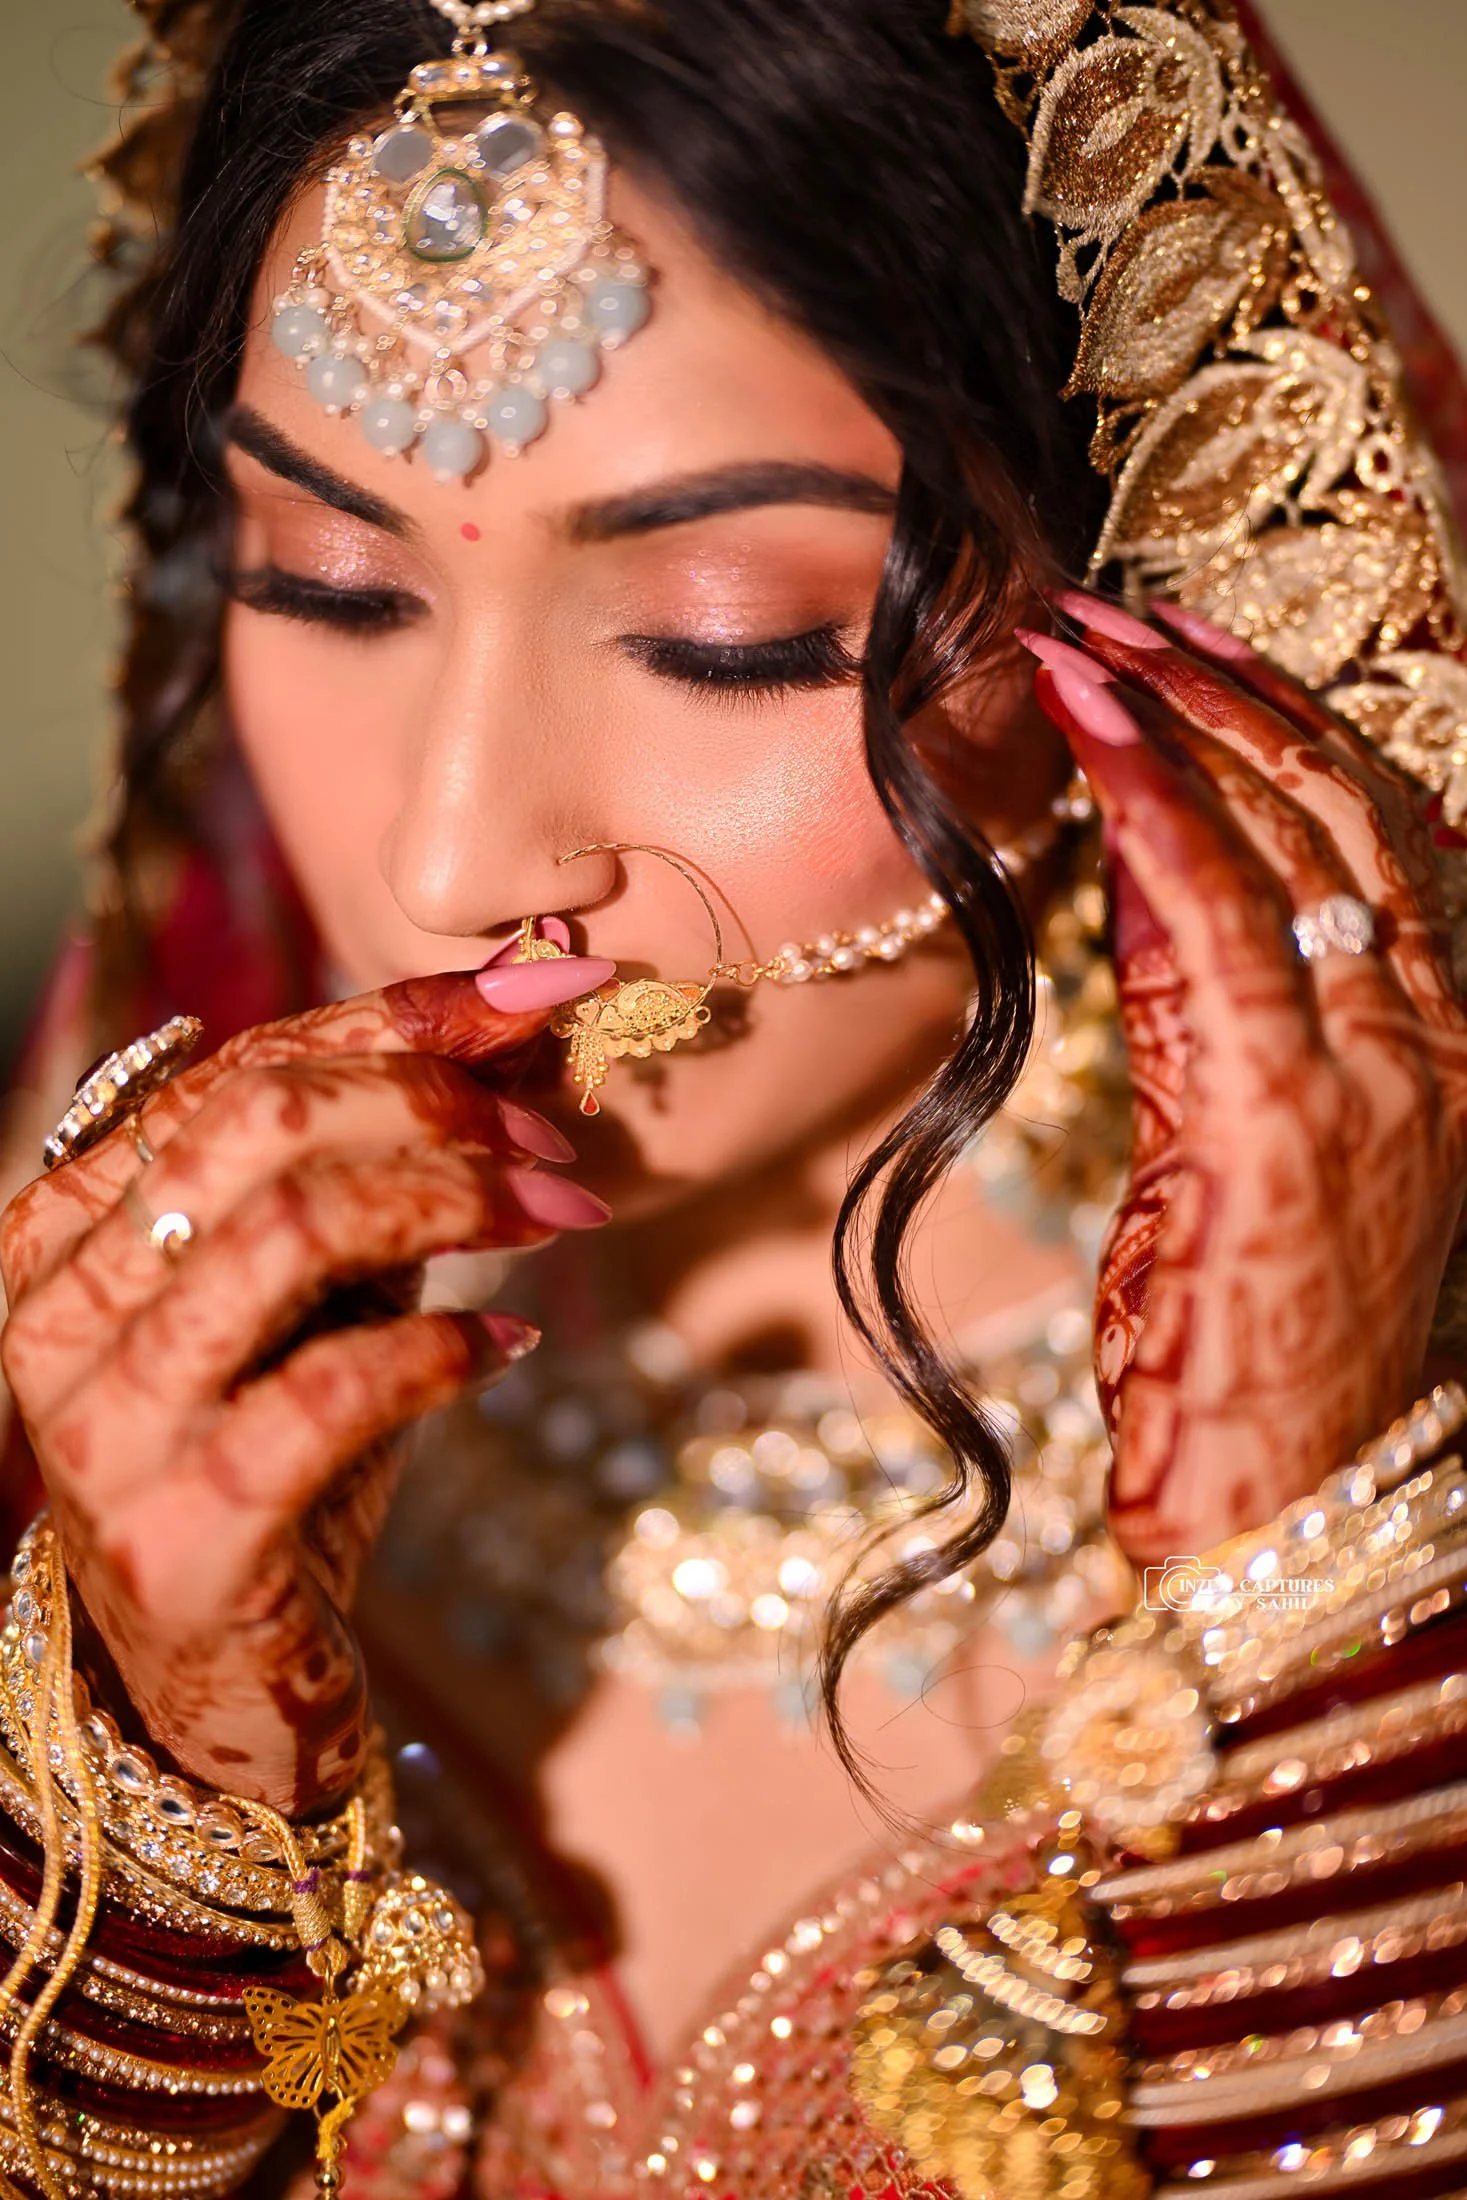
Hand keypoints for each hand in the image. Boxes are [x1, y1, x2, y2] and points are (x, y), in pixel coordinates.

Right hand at [0, 952, 612, 1813]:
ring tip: (560, 1219)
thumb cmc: (271, 1468)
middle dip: (437, 1104)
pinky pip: (330, 1390)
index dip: (405, 1013)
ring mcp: (103, 1427)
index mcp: (64, 1228)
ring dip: (458, 1202)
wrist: (212, 1696)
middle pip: (259, 1122)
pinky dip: (445, 1350)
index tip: (552, 989)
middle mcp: (56, 1310)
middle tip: (557, 1143)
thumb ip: (375, 1172)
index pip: (240, 1068)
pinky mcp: (179, 1534)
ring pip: (290, 1230)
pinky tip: (512, 1351)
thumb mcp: (312, 1302)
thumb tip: (520, 1027)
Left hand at [1019, 595, 1466, 1563]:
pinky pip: (1218, 910)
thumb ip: (1221, 1022)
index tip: (1190, 652)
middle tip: (1117, 610)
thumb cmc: (1256, 1352)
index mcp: (1446, 1046)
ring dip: (1177, 716)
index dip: (1282, 727)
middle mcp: (1438, 1036)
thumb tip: (1150, 892)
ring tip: (1082, 636)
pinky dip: (1151, 796)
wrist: (1283, 1502)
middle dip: (1225, 692)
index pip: (1375, 838)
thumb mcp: (1241, 1158)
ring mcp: (1382, 1068)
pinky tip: (1087, 717)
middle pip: (1341, 808)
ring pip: (1286, 832)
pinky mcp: (1287, 1106)